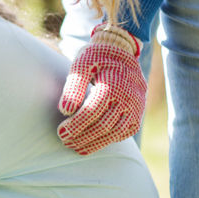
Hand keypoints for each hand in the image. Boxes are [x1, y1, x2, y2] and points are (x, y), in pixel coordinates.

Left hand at [57, 24, 146, 154]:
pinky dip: (107, 141)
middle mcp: (128, 97)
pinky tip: (90, 144)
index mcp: (113, 83)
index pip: (92, 111)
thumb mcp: (81, 65)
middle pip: (104, 125)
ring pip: (115, 132)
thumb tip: (65, 111)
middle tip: (64, 141)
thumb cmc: (96, 58)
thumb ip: (73, 87)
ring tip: (75, 146)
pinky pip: (124, 132)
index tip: (60, 133)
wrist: (121, 51)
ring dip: (94, 143)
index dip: (75, 125)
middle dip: (82, 137)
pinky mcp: (138, 114)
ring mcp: (136, 107)